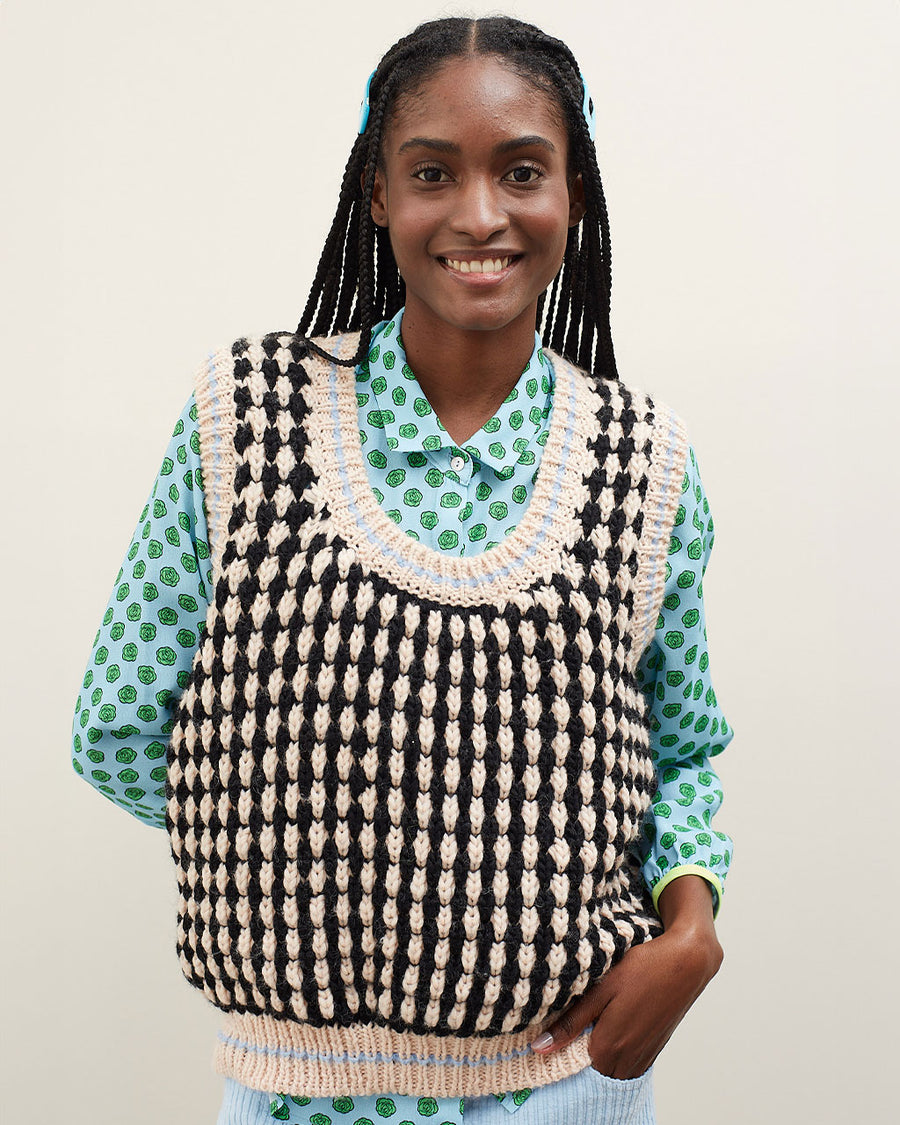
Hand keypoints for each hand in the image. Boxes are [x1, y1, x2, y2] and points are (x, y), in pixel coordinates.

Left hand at [530, 875, 723, 1078]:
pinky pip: (627, 1062)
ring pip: (610, 1067)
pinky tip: (613, 1022)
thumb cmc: (643, 969)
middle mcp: (628, 1060)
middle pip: (591, 1069)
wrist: (687, 962)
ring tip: (594, 1018)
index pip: (571, 1065)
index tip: (552, 1028)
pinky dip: (616, 1049)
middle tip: (573, 1018)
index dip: (560, 1047)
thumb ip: (571, 1023)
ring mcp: (644, 1058)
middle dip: (578, 1050)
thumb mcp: (601, 990)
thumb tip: (540, 1048)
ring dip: (599, 1050)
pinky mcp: (654, 1051)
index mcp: (610, 1047)